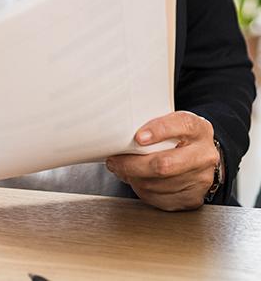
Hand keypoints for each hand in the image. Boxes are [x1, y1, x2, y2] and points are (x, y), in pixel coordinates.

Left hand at [106, 111, 221, 210]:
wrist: (201, 156)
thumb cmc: (178, 136)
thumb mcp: (169, 121)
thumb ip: (150, 123)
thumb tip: (118, 133)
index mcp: (197, 128)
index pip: (180, 126)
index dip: (158, 131)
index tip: (138, 137)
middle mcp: (204, 154)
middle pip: (165, 164)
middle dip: (133, 164)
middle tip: (115, 161)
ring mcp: (201, 178)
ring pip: (159, 184)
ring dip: (134, 179)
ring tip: (123, 170)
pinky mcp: (194, 198)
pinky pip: (162, 199)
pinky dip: (143, 191)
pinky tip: (137, 181)